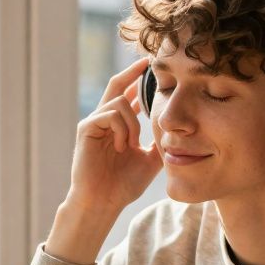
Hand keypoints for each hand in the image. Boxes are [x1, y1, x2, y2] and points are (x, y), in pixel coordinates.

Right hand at [64, 57, 162, 214]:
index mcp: (118, 126)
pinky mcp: (86, 129)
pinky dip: (121, 128)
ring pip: (119, 101)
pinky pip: (109, 114)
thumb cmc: (123, 185)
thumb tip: (177, 133)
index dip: (140, 81)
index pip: (129, 95)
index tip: (154, 69)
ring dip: (133, 122)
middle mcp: (104, 120)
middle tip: (148, 61)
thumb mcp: (149, 160)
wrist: (103, 202)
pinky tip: (123, 147)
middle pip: (116, 85)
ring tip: (133, 144)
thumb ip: (159, 143)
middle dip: (132, 72)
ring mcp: (93, 123)